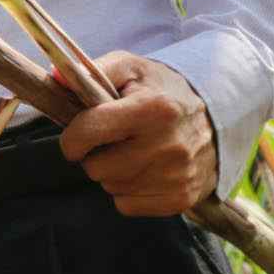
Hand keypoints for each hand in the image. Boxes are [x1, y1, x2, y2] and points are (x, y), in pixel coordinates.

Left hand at [58, 51, 217, 217]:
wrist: (220, 119)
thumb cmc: (164, 91)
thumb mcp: (132, 68)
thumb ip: (93, 70)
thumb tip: (53, 78)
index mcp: (154, 108)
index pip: (89, 131)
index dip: (73, 136)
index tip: (78, 134)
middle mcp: (168, 144)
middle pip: (96, 167)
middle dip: (95, 155)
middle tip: (112, 141)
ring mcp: (176, 175)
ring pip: (110, 187)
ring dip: (112, 173)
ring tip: (131, 153)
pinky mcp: (181, 198)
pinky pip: (127, 205)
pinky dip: (127, 191)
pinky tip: (144, 171)